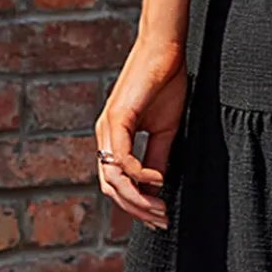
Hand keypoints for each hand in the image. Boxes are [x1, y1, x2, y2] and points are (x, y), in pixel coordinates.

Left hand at [95, 37, 187, 229]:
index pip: (117, 183)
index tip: (159, 217)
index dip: (136, 205)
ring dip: (137, 199)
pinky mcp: (117, 118)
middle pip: (111, 187)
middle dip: (137, 209)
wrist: (166, 51)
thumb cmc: (166, 85)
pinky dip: (139, 175)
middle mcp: (105, 136)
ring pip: (113, 179)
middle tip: (161, 220)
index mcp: (114, 139)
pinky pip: (122, 159)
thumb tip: (157, 187)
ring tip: (160, 207)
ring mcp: (107, 128)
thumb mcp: (164, 131)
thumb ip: (157, 158)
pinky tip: (158, 180)